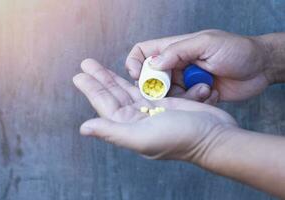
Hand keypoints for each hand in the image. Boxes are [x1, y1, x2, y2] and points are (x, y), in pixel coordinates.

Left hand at [73, 59, 236, 161]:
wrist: (213, 136)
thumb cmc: (180, 138)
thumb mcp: (142, 136)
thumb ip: (112, 131)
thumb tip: (84, 128)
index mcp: (128, 127)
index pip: (105, 105)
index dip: (92, 89)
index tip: (79, 75)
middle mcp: (137, 119)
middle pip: (113, 94)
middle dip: (99, 79)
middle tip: (86, 63)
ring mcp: (150, 109)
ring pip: (126, 89)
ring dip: (112, 77)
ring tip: (97, 65)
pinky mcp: (164, 102)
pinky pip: (143, 87)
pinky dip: (134, 79)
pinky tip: (126, 73)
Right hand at [126, 29, 269, 100]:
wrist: (260, 68)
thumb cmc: (236, 50)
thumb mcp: (207, 43)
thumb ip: (178, 51)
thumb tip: (153, 63)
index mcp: (174, 49)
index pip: (142, 53)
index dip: (135, 64)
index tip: (139, 77)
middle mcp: (176, 66)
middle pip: (152, 79)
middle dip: (161, 89)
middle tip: (179, 88)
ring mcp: (185, 81)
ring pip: (169, 96)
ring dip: (186, 96)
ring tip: (205, 88)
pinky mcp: (195, 95)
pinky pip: (186, 104)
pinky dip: (198, 101)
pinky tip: (212, 93)